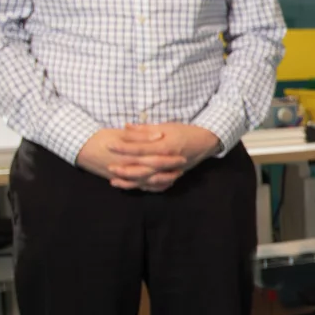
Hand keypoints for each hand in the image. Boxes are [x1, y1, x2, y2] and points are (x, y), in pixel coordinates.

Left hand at [80, 124, 218, 191]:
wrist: (206, 142)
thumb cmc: (185, 132)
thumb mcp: (166, 126)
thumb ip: (145, 129)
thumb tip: (126, 126)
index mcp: (164, 146)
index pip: (140, 148)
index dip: (123, 147)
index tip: (109, 145)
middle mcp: (167, 161)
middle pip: (142, 168)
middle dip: (124, 169)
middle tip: (109, 168)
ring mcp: (171, 171)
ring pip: (148, 180)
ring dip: (131, 182)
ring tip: (114, 181)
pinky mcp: (173, 176)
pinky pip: (157, 186)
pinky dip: (144, 188)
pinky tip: (132, 187)